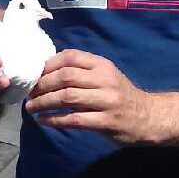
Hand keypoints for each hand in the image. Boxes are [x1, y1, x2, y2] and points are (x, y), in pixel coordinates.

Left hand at [26, 49, 152, 144]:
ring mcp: (106, 100)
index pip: (71, 56)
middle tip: (30, 92)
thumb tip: (47, 69)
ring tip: (31, 107)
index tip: (35, 74)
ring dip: (44, 102)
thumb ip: (83, 70)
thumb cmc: (120, 95)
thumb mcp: (106, 76)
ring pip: (68, 97)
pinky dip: (54, 120)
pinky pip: (74, 119)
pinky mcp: (106, 121)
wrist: (148, 116)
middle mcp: (105, 79)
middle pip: (66, 76)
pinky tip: (43, 121)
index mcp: (102, 65)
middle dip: (43, 84)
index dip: (49, 64)